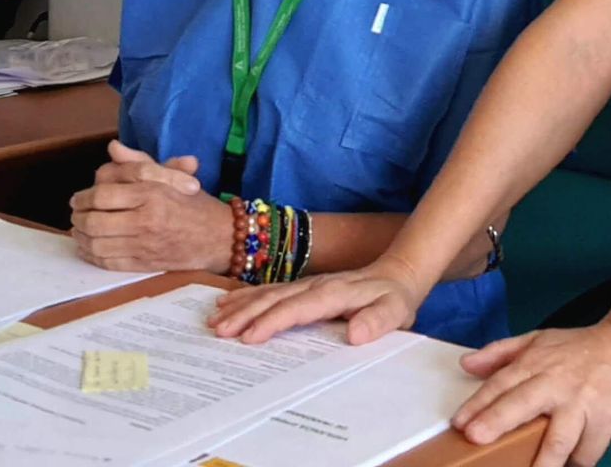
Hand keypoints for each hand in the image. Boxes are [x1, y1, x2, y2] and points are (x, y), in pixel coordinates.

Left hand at [70, 139, 228, 272]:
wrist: (220, 238)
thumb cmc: (195, 204)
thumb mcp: (171, 176)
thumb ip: (139, 162)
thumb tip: (113, 148)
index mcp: (152, 194)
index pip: (103, 195)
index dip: (84, 197)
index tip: (78, 198)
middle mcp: (146, 220)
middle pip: (94, 222)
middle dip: (78, 219)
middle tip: (75, 215)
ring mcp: (144, 245)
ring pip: (97, 244)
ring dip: (81, 238)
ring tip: (79, 231)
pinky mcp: (145, 265)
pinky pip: (109, 263)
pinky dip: (92, 256)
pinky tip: (89, 249)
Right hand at [208, 254, 425, 344]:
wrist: (397, 273)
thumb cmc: (394, 298)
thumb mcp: (396, 311)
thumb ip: (378, 321)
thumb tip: (356, 334)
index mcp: (334, 293)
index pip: (298, 308)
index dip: (272, 321)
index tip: (249, 337)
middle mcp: (314, 285)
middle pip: (274, 298)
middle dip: (245, 314)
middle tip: (219, 331)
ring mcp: (306, 284)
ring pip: (267, 292)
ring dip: (240, 305)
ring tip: (214, 319)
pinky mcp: (302, 287)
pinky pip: (270, 290)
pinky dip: (246, 296)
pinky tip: (226, 302)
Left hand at [451, 317, 610, 466]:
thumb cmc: (582, 347)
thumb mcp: (539, 339)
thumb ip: (501, 352)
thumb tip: (466, 364)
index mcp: (535, 363)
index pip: (501, 383)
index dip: (478, 404)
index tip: (459, 423)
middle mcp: (555, 382)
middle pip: (521, 403)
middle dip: (497, 421)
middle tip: (476, 437)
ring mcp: (581, 403)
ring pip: (558, 437)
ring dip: (542, 460)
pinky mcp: (605, 420)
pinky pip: (587, 450)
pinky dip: (577, 462)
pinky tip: (568, 466)